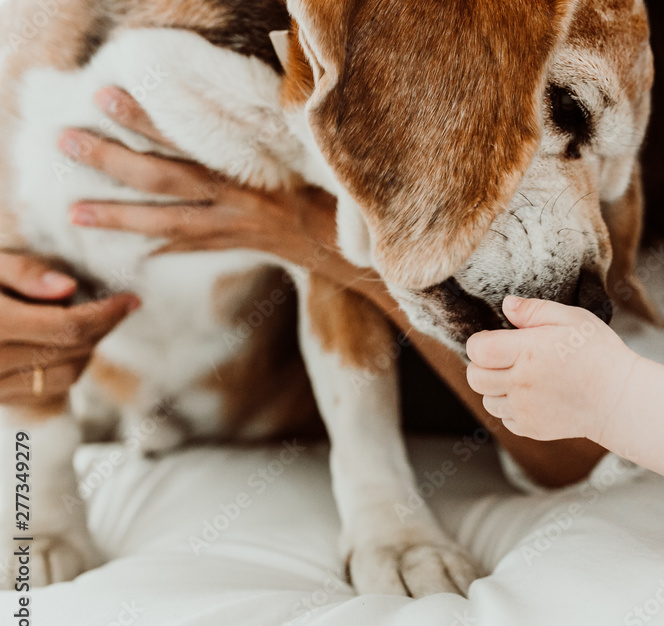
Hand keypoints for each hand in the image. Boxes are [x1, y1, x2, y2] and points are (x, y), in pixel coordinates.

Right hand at [0, 253, 138, 407]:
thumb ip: (24, 273)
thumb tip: (68, 288)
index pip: (66, 326)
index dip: (106, 313)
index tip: (131, 300)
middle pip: (72, 349)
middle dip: (102, 326)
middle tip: (116, 306)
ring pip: (68, 373)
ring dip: (88, 348)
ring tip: (89, 321)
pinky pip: (51, 388)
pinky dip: (70, 366)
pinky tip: (66, 344)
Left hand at [60, 87, 363, 285]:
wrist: (357, 252)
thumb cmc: (337, 201)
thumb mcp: (307, 161)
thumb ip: (270, 141)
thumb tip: (236, 114)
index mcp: (252, 177)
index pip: (190, 145)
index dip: (147, 122)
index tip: (106, 98)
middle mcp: (237, 204)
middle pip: (165, 181)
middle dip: (114, 162)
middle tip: (67, 142)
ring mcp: (236, 229)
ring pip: (167, 222)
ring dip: (119, 217)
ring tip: (74, 212)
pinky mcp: (241, 245)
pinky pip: (195, 245)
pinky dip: (165, 246)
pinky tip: (136, 251)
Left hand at [466, 296, 637, 442]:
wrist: (620, 400)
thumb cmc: (599, 354)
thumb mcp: (573, 319)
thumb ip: (534, 310)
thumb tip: (506, 305)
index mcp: (527, 352)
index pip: (477, 350)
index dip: (481, 342)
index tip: (497, 339)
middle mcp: (520, 384)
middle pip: (474, 377)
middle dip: (483, 365)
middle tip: (506, 358)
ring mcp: (524, 410)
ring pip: (486, 400)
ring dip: (496, 388)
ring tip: (522, 377)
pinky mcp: (530, 429)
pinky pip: (504, 418)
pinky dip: (511, 408)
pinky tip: (533, 396)